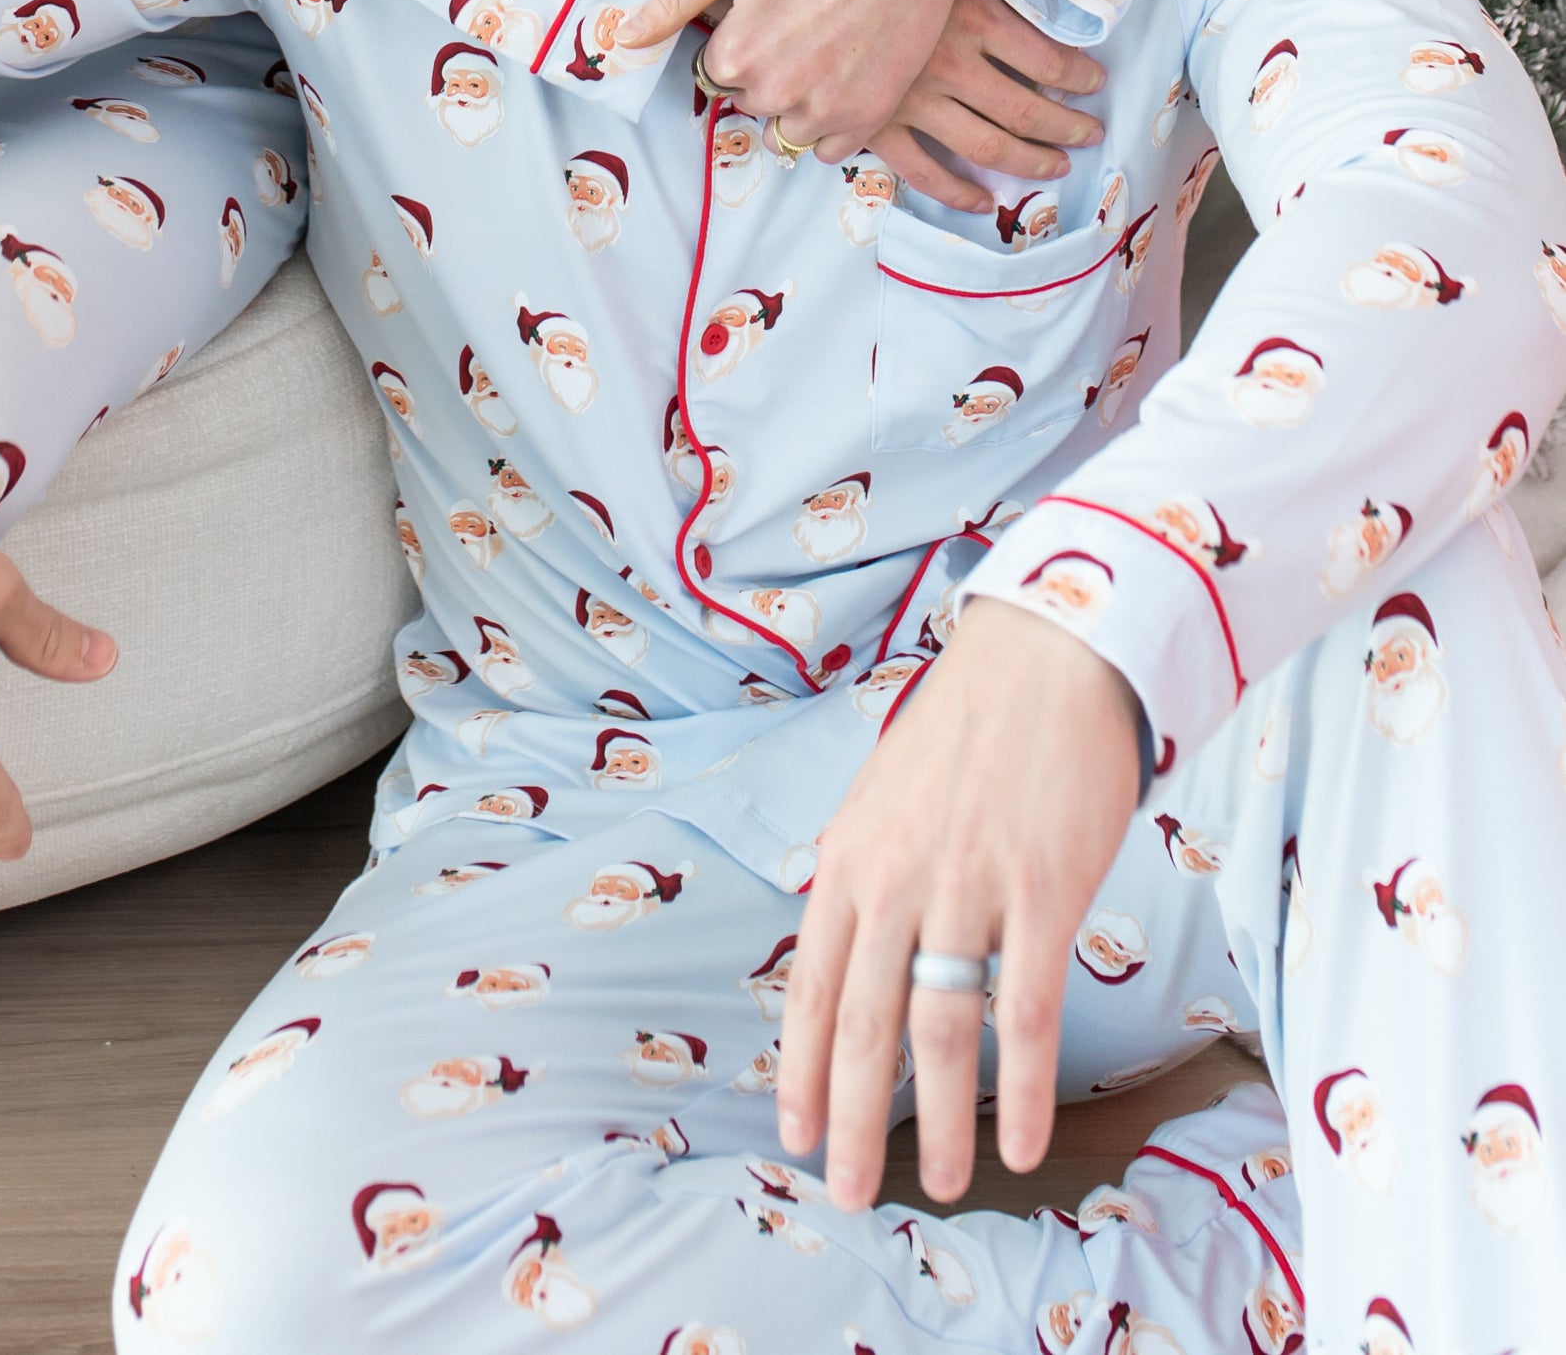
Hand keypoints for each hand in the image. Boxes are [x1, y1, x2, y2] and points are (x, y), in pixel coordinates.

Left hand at [617, 0, 1101, 186]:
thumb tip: (623, 38)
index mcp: (738, 52)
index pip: (713, 70)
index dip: (739, 36)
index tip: (766, 8)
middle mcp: (778, 92)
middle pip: (749, 99)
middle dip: (765, 69)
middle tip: (801, 21)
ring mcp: (827, 110)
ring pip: (787, 128)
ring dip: (796, 100)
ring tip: (824, 47)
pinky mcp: (871, 117)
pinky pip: (830, 148)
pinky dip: (831, 122)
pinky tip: (844, 74)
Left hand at [776, 597, 1141, 1207]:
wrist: (1051, 652)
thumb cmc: (971, 723)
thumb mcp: (884, 792)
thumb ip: (863, 872)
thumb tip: (846, 952)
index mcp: (849, 855)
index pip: (809, 985)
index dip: (799, 1070)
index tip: (794, 1136)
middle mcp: (895, 877)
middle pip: (861, 1024)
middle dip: (851, 1120)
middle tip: (850, 1192)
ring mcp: (967, 887)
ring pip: (940, 1032)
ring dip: (937, 1122)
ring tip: (940, 1183)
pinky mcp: (1042, 892)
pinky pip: (1026, 1012)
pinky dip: (1022, 1089)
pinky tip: (1018, 1143)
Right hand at [876, 0, 1104, 216]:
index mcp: (972, 17)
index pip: (1047, 58)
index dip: (1078, 76)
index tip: (1097, 83)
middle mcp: (951, 64)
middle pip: (1026, 109)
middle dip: (1066, 127)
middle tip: (1092, 133)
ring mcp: (912, 100)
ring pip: (987, 145)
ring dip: (1029, 161)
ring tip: (1057, 167)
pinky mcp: (875, 124)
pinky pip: (925, 172)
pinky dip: (957, 192)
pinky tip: (982, 202)